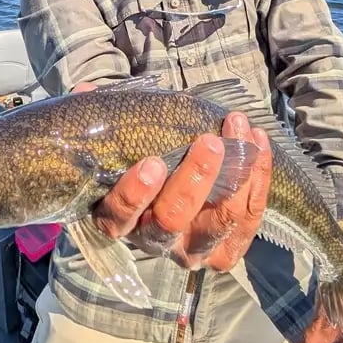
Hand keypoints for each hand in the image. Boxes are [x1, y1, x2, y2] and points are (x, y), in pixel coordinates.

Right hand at [77, 81, 271, 269]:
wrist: (178, 185)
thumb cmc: (142, 156)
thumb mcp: (119, 138)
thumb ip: (101, 118)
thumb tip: (84, 92)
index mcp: (119, 217)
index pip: (119, 216)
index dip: (135, 194)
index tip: (151, 163)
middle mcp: (154, 241)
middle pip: (172, 220)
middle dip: (194, 180)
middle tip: (209, 142)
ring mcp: (192, 249)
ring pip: (217, 224)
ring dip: (235, 176)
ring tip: (240, 133)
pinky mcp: (226, 250)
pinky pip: (248, 220)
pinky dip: (258, 181)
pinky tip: (257, 143)